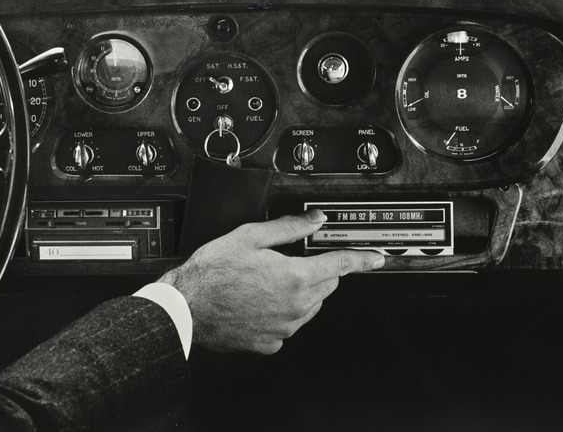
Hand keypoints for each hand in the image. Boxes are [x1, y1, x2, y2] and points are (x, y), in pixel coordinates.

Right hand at [158, 209, 384, 354]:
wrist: (187, 307)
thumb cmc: (212, 273)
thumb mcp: (250, 236)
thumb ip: (289, 227)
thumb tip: (314, 220)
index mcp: (295, 277)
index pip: (340, 266)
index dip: (362, 259)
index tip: (376, 259)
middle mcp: (296, 307)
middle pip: (326, 285)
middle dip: (319, 270)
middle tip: (293, 260)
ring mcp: (284, 328)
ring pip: (309, 306)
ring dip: (301, 291)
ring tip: (267, 281)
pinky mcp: (270, 343)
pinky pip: (288, 325)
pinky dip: (282, 312)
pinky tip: (259, 302)